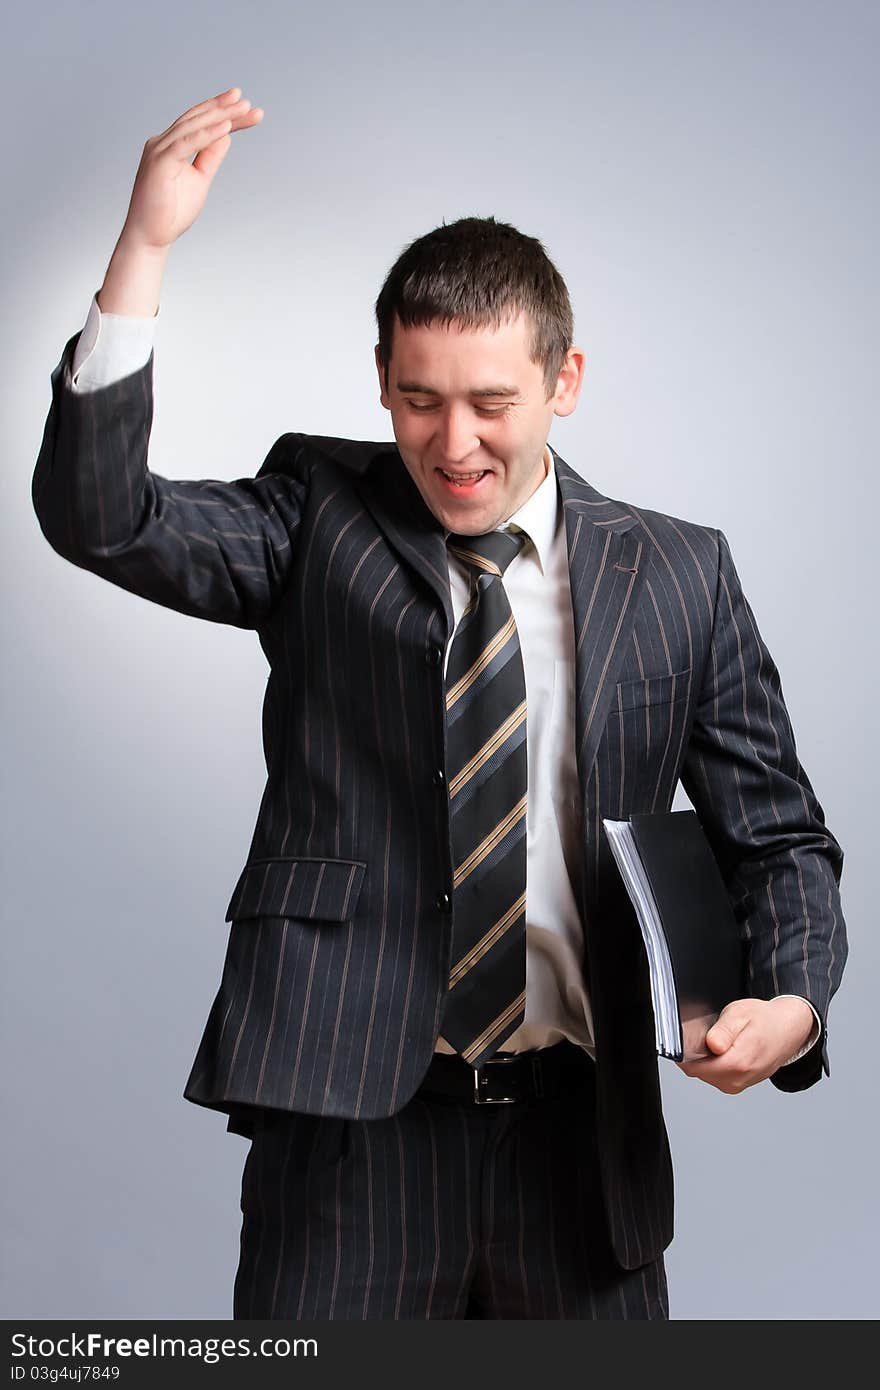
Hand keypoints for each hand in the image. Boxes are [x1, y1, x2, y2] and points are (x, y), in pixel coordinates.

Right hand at [120, 87, 263, 253]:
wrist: (151, 237)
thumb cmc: (171, 212)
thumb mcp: (200, 180)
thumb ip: (210, 157)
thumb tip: (225, 136)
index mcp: (172, 145)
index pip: (200, 123)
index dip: (222, 113)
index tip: (246, 106)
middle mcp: (163, 142)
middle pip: (198, 118)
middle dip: (223, 108)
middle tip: (246, 100)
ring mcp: (159, 150)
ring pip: (193, 125)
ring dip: (219, 116)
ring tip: (242, 108)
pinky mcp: (160, 162)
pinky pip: (187, 143)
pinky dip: (207, 134)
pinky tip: (226, 127)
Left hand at [676, 996, 815, 1093]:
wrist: (788, 1030)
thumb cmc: (765, 1020)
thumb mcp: (740, 1014)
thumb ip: (723, 1031)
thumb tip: (712, 1045)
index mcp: (739, 1062)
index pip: (696, 1067)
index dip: (686, 1053)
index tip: (686, 1038)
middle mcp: (739, 1079)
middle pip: (699, 1072)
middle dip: (696, 1055)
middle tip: (707, 1033)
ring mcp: (739, 1085)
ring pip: (706, 1076)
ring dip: (706, 1060)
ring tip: (720, 1040)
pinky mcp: (739, 1085)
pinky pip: (716, 1077)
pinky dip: (714, 1064)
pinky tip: (724, 1050)